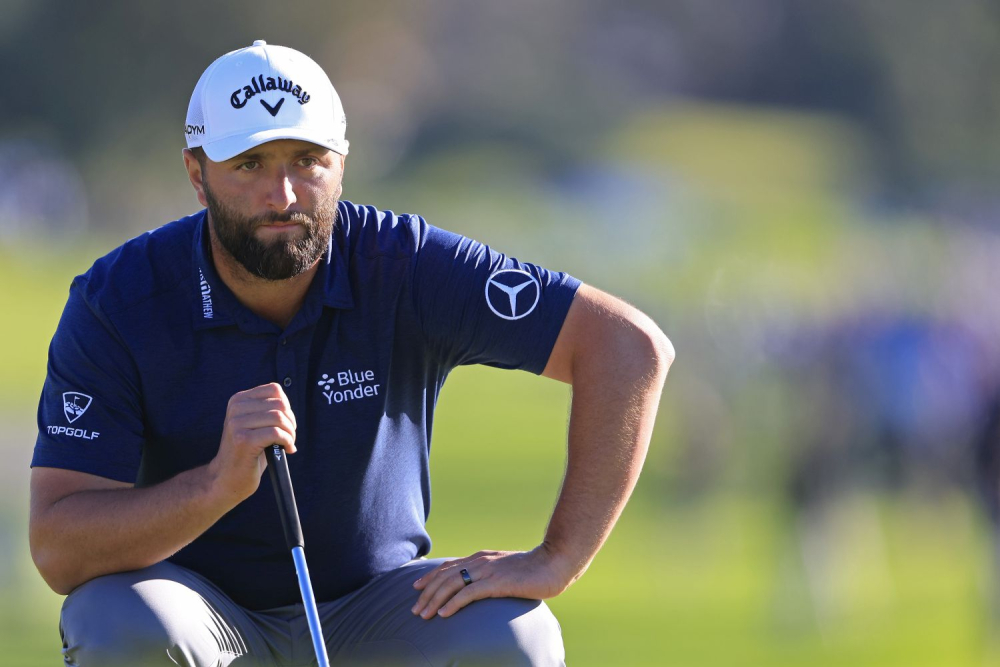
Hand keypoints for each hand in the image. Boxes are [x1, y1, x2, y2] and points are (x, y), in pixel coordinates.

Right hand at [208, 383, 297, 504]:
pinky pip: (276, 433)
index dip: (286, 407)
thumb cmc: (247, 452)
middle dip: (290, 422)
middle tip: (289, 437)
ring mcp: (237, 424)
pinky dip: (287, 441)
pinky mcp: (243, 440)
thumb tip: (288, 406)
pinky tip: (287, 450)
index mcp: (238, 400)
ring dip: (290, 433)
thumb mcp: (255, 425)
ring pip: (279, 418)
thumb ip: (267, 410)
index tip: (285, 423)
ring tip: (288, 444)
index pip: (274, 390)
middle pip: (280, 404)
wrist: (226, 478)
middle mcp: (236, 408)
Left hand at [410, 546, 575, 619]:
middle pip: (445, 576)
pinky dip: (453, 603)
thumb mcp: (507, 570)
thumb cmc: (534, 570)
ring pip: (452, 584)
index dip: (430, 576)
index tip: (416, 587)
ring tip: (424, 615)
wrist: (553, 563)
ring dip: (435, 600)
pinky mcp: (497, 582)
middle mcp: (480, 561)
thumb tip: (482, 586)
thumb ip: (492, 575)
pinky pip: (469, 593)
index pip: (449, 565)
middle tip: (414, 609)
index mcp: (482, 558)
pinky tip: (444, 614)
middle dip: (427, 593)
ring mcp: (488, 571)